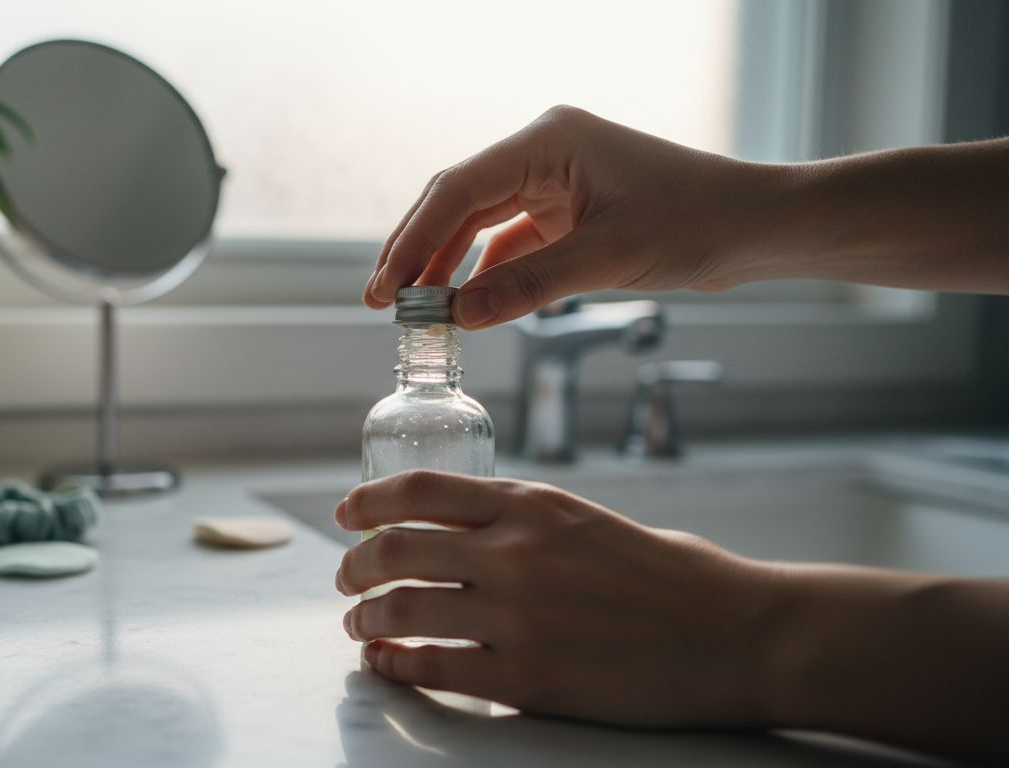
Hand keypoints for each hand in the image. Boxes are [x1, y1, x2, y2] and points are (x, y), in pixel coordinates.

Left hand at [332, 470, 784, 727]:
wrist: (737, 633)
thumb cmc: (675, 577)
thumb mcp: (589, 522)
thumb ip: (525, 523)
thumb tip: (465, 533)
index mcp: (531, 506)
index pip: (421, 490)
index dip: (369, 501)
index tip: (346, 514)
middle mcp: (514, 553)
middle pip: (395, 548)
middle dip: (355, 566)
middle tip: (346, 582)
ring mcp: (517, 616)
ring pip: (402, 609)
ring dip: (365, 620)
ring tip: (360, 627)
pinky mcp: (526, 678)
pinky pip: (433, 668)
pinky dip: (396, 665)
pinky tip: (390, 664)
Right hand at [363, 106, 779, 327]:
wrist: (760, 225)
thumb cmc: (698, 223)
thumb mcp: (607, 259)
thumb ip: (526, 287)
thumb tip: (456, 317)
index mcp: (548, 141)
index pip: (458, 189)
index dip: (414, 240)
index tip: (386, 288)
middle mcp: (544, 151)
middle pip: (458, 200)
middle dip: (419, 251)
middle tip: (383, 301)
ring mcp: (556, 179)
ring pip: (480, 221)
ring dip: (448, 264)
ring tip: (416, 309)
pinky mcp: (570, 208)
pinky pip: (512, 239)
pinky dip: (487, 271)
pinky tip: (467, 304)